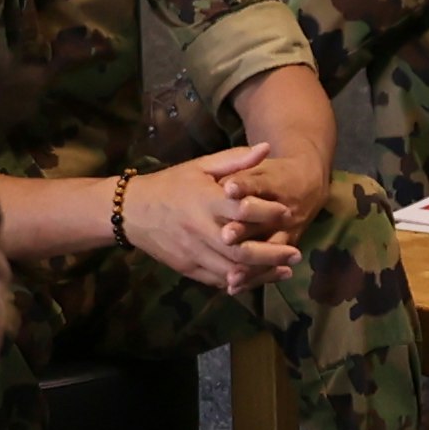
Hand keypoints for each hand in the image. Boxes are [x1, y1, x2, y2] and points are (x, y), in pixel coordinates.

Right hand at [123, 143, 302, 291]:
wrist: (131, 212)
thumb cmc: (172, 185)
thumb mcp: (201, 166)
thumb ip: (236, 160)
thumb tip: (268, 147)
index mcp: (204, 201)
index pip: (242, 210)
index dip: (268, 213)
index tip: (288, 212)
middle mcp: (199, 230)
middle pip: (241, 250)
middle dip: (273, 254)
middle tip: (296, 254)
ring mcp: (193, 252)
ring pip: (232, 271)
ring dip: (262, 273)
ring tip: (285, 270)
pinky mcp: (188, 268)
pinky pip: (218, 280)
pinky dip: (241, 282)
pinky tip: (259, 279)